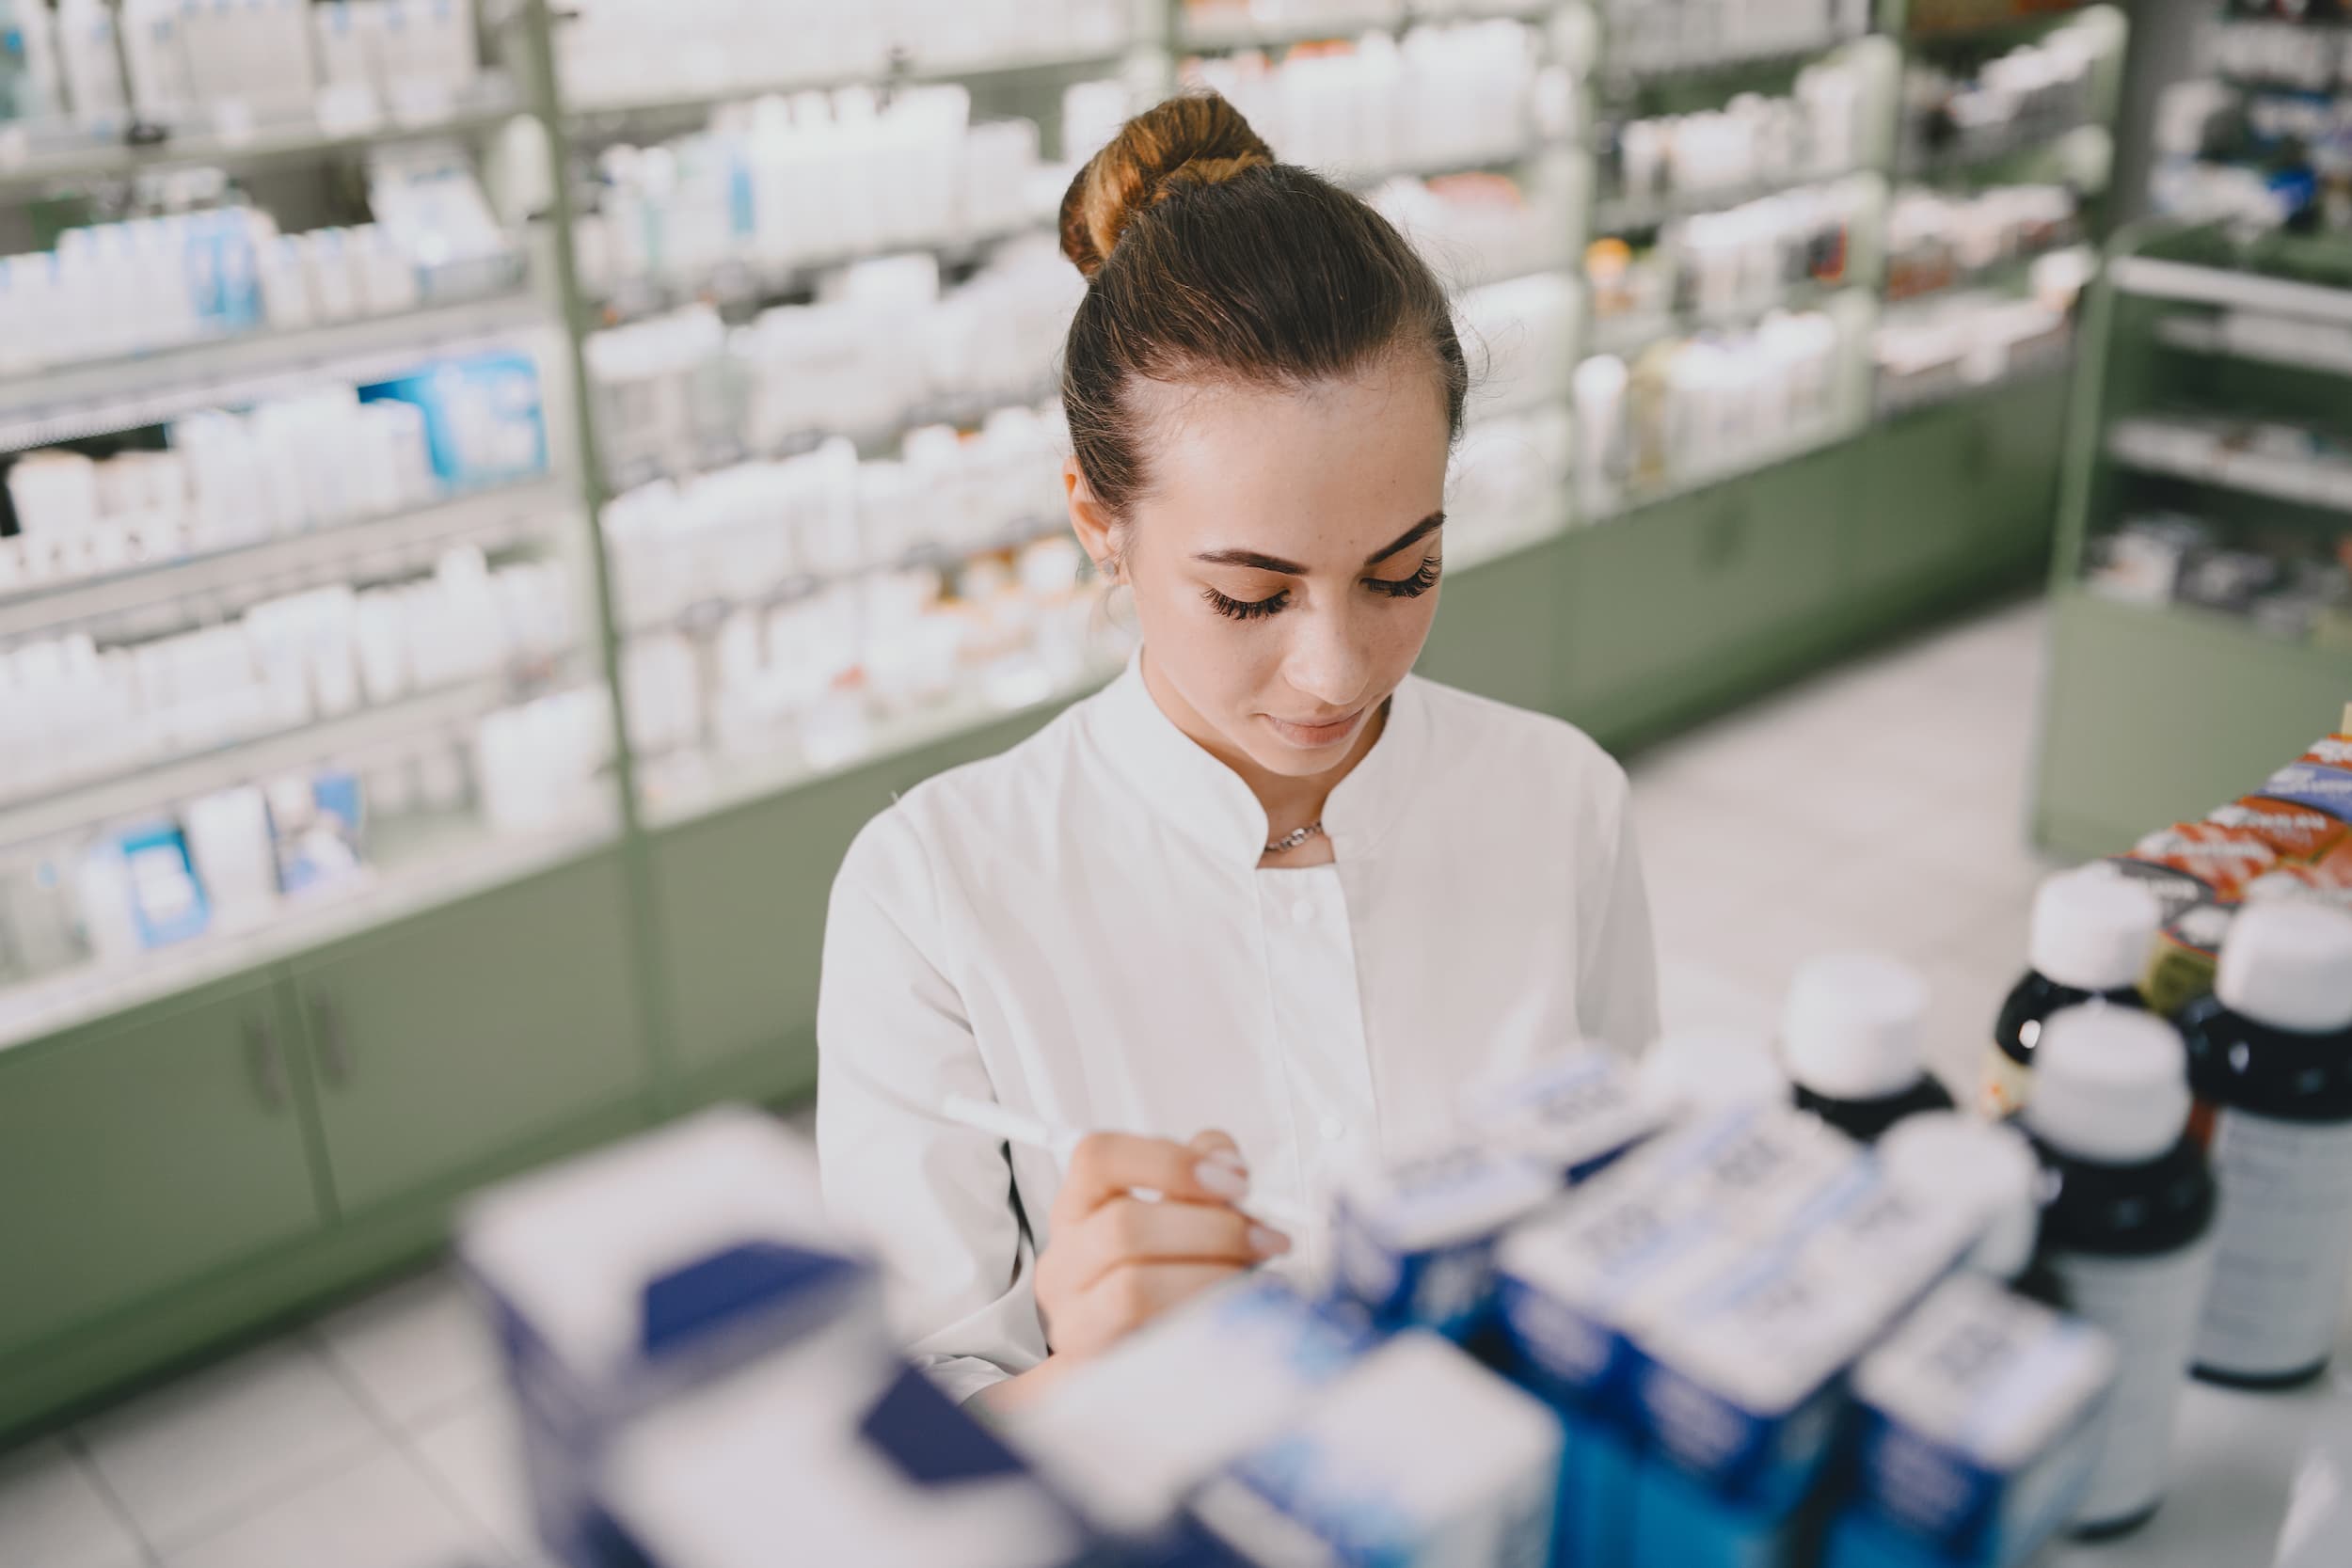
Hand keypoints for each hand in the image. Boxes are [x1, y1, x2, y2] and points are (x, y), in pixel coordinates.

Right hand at [1032, 1129, 1291, 1360]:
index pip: (1099, 1158)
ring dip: (1210, 1278)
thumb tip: (1228, 1166)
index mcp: (1079, 1208)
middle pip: (1124, 1227)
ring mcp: (1071, 1321)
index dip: (1170, 1162)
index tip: (1238, 1182)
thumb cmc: (1164, 1278)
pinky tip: (1238, 1316)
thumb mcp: (1176, 1216)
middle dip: (1212, 1229)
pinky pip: (1148, 1343)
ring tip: (1256, 1281)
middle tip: (1268, 1240)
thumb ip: (1200, 1175)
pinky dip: (1202, 1324)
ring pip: (1133, 1289)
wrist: (1135, 1361)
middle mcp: (1063, 1261)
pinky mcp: (1093, 1371)